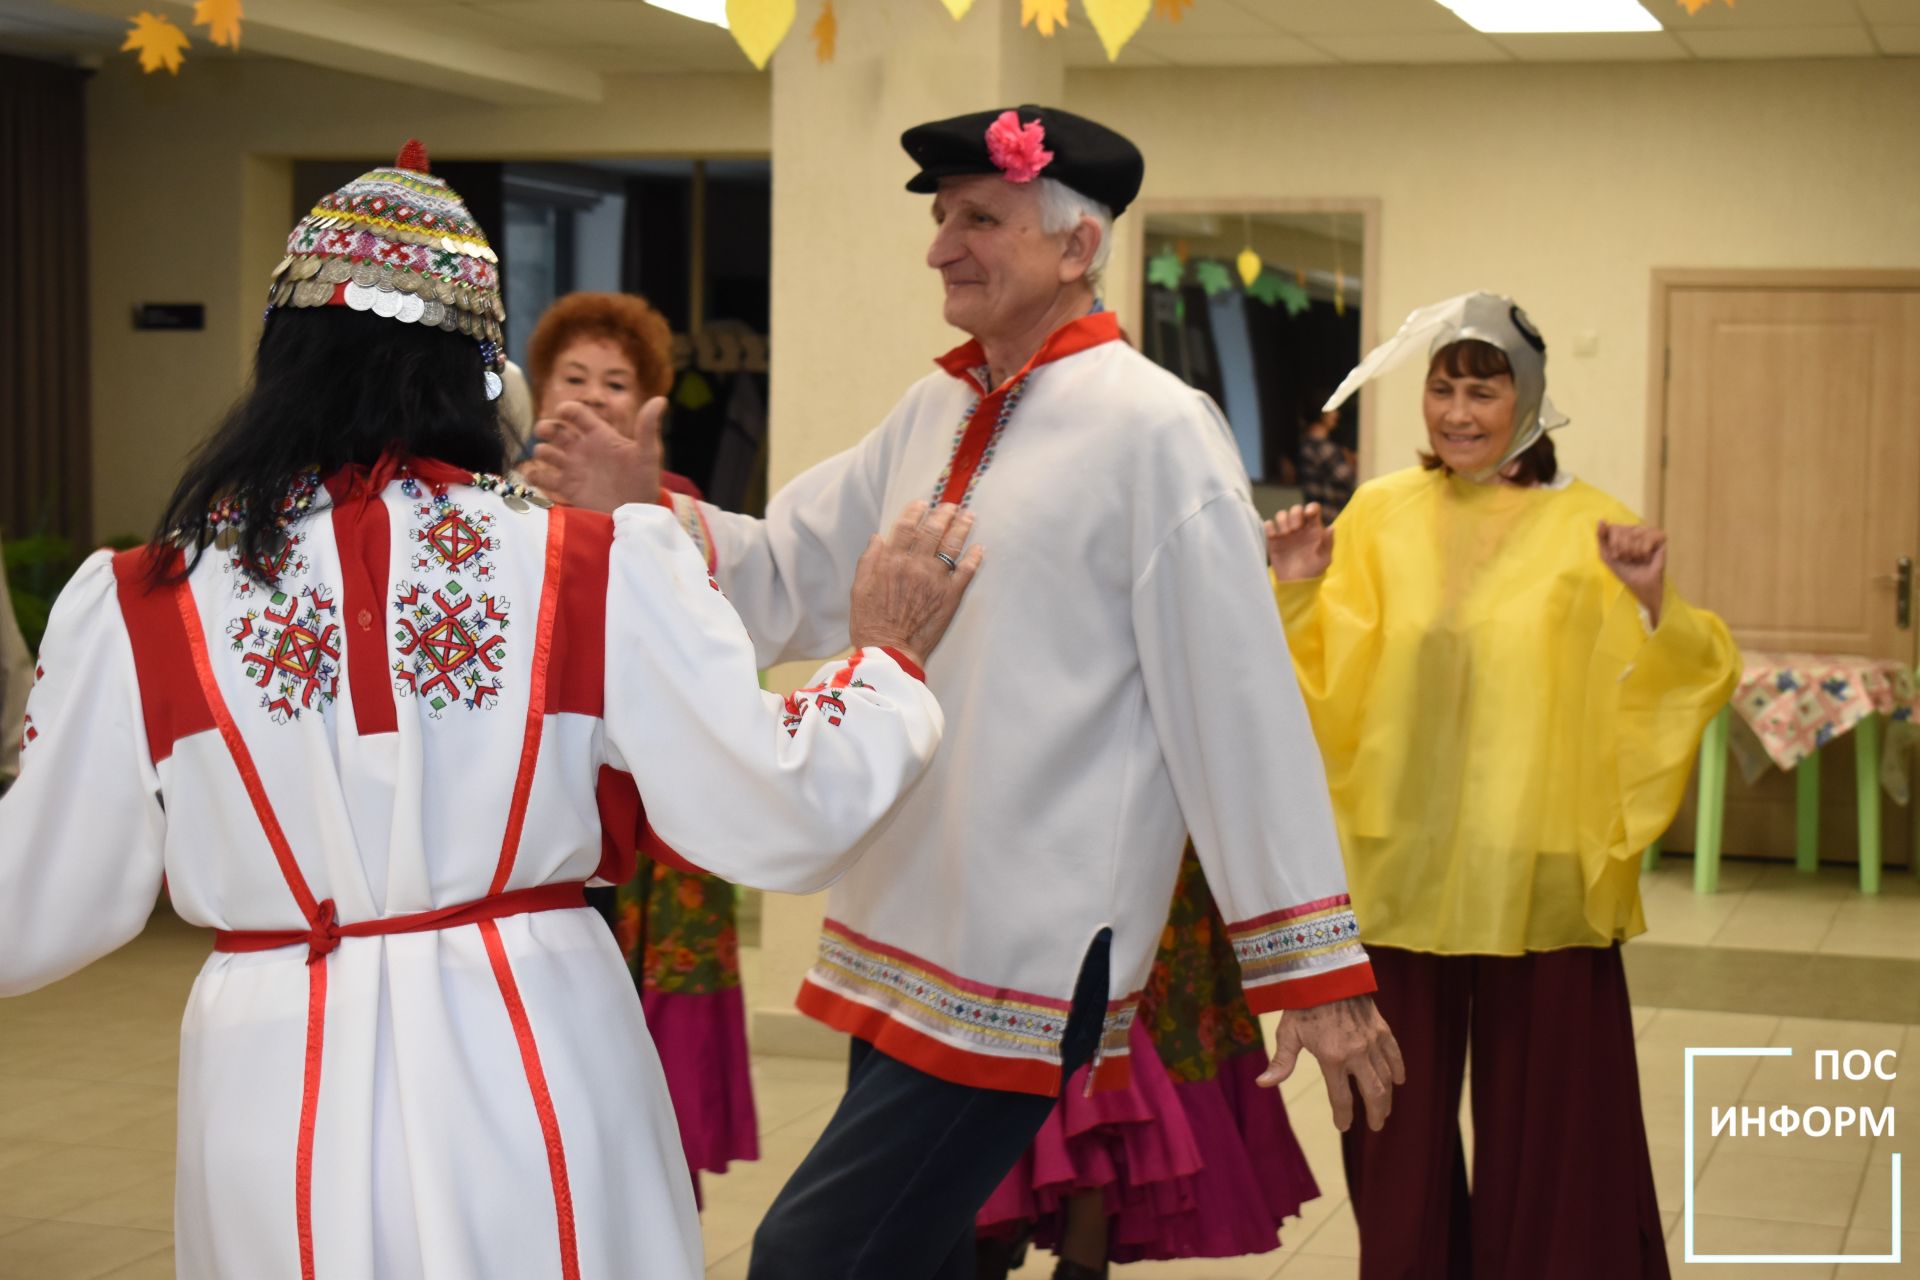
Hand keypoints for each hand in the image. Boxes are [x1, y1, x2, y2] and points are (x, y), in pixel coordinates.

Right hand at [521, 397, 664, 513]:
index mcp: (600, 435)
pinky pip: (543, 478)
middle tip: (543, 432)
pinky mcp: (567, 488)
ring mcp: (573, 468)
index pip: (578, 414)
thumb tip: (660, 400)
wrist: (635, 515)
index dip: (567, 409)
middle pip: (556, 431)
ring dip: (541, 451)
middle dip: (546, 428)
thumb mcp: (648, 453)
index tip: (561, 411)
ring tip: (545, 455)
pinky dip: (534, 475)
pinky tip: (534, 474)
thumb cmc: (644, 482)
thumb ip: (648, 427)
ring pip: (547, 453)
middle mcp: (583, 449)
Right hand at [848, 502, 983, 669]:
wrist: (890, 651)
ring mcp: (935, 579)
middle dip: (943, 514)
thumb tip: (878, 538)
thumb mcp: (859, 588)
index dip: (915, 511)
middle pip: (933, 530)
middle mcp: (915, 565)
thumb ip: (869, 560)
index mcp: (891, 561)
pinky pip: (967, 570)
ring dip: (962, 527)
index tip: (923, 503)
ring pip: (952, 545)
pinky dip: (975, 557)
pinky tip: (979, 548)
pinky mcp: (951, 596)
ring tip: (968, 516)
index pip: (906, 526)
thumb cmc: (870, 623)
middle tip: (951, 506)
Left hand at [1259, 994, 1404, 1132]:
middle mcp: (1356, 1054)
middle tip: (1376, 1126)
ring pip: (1386, 1079)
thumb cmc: (1303, 1004)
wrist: (1327, 973)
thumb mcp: (1288, 1033)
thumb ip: (1281, 1062)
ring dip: (1387, 1098)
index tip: (1343, 1125)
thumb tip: (1262, 1084)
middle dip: (1375, 1114)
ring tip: (1384, 1110)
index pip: (1341, 1098)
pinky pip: (1395, 1055)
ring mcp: (1372, 1042)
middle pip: (1373, 1094)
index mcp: (1332, 1058)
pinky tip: (1398, 1081)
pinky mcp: (1382, 1030)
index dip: (1343, 1116)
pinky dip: (1398, 1070)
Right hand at [1264, 503, 1333, 580]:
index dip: (1310, 508)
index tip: (1308, 514)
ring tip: (1285, 534)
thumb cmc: (1313, 572)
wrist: (1294, 584)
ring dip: (1282, 521)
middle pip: (1296, 509)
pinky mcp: (1273, 539)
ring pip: (1281, 514)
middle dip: (1295, 515)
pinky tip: (1274, 536)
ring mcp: (1285, 533)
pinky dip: (1270, 527)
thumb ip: (1328, 543)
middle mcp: (1300, 528)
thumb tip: (1332, 527)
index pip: (1313, 509)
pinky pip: (1268, 525)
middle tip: (1295, 529)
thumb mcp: (1324, 559)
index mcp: (1313, 529)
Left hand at [1598, 521, 1665, 626]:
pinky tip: (1647, 557)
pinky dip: (1644, 551)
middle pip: (1623, 530)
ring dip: (1633, 552)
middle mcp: (1635, 529)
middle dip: (1623, 549)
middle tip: (1628, 559)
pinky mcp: (1660, 537)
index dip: (1613, 544)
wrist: (1640, 584)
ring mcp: (1648, 531)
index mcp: (1622, 531)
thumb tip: (1601, 520)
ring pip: (1635, 534)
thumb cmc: (1625, 570)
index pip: (1613, 528)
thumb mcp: (1607, 555)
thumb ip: (1601, 538)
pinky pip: (1648, 538)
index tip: (1616, 556)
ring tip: (1637, 559)